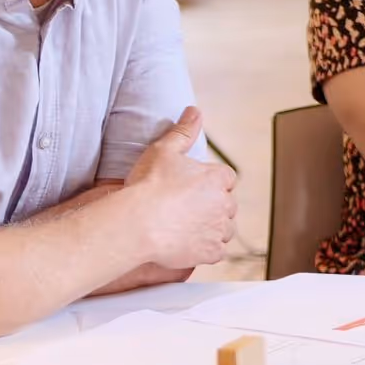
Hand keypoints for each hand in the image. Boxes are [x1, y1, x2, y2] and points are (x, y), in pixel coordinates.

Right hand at [120, 108, 237, 269]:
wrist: (137, 223)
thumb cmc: (148, 186)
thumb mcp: (163, 150)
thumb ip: (183, 131)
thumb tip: (194, 112)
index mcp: (218, 178)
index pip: (226, 178)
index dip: (210, 183)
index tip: (193, 188)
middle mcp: (224, 204)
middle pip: (227, 205)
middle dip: (212, 206)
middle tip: (185, 209)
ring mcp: (219, 230)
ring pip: (224, 229)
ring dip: (212, 228)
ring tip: (186, 228)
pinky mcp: (211, 253)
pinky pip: (216, 252)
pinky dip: (205, 249)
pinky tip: (187, 244)